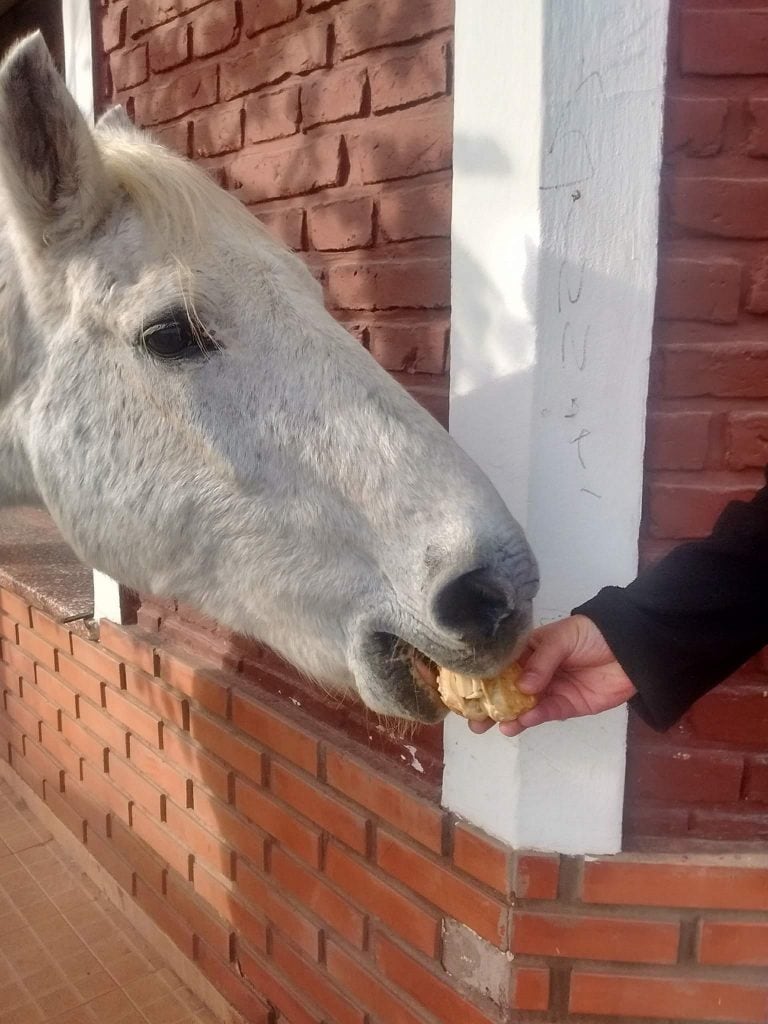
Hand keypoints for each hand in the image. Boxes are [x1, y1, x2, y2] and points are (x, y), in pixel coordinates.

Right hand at [469, 614, 636, 737]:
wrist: (631, 649)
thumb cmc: (593, 634)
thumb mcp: (563, 638)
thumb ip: (542, 661)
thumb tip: (523, 687)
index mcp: (528, 649)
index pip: (500, 664)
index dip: (481, 677)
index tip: (463, 690)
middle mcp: (534, 671)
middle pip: (505, 690)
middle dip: (488, 704)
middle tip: (472, 719)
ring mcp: (549, 690)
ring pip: (521, 706)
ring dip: (507, 716)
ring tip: (493, 725)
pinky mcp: (566, 706)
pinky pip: (544, 714)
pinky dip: (531, 719)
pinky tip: (518, 722)